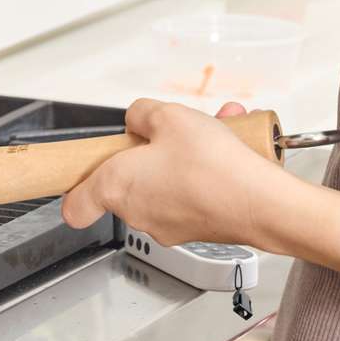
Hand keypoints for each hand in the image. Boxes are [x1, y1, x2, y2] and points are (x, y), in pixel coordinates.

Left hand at [61, 99, 295, 246]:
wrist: (264, 204)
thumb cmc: (213, 166)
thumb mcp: (169, 116)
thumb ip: (142, 113)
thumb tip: (137, 119)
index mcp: (116, 188)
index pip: (75, 207)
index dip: (75, 189)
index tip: (80, 176)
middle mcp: (138, 212)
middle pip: (127, 180)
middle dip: (149, 151)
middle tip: (169, 132)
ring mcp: (168, 224)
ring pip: (166, 181)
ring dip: (185, 153)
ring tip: (215, 129)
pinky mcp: (198, 227)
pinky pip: (194, 191)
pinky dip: (208, 168)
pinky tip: (232, 144)